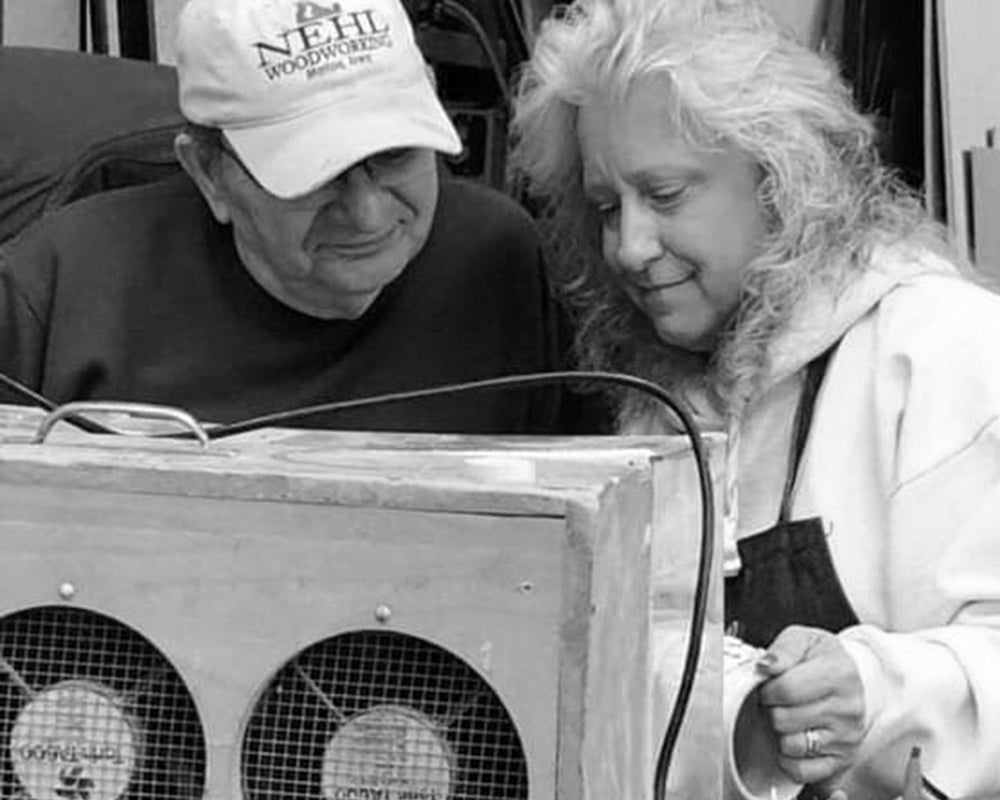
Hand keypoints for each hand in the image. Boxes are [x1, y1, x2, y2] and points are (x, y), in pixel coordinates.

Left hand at [756, 625, 865, 787]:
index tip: (770, 685)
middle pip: (784, 718)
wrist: (846, 677)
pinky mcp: (842, 760)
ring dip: (781, 732)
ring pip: (791, 745)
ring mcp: (847, 736)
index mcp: (840, 673)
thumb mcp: (803, 639)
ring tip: (789, 717)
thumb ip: (783, 649)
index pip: (785, 690)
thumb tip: (766, 665)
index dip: (768, 689)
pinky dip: (790, 758)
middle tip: (779, 702)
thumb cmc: (820, 658)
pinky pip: (803, 771)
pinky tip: (795, 737)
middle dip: (772, 709)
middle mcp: (848, 707)